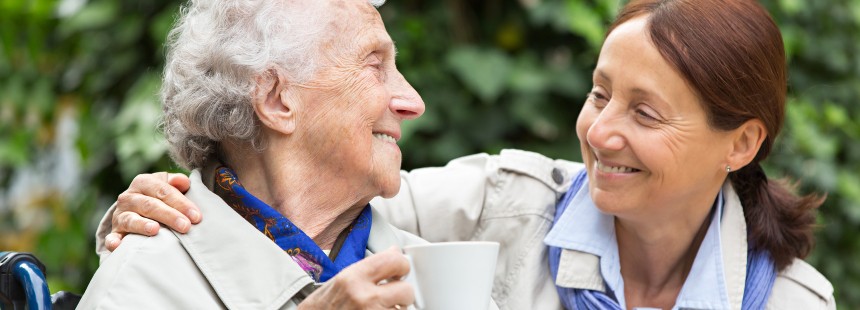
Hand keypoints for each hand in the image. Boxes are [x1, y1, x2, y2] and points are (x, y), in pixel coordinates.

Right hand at [105, 172, 199, 250]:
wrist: (134, 207)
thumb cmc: (159, 197)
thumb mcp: (166, 185)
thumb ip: (176, 182)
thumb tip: (184, 181)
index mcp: (144, 182)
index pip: (163, 191)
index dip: (181, 203)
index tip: (196, 216)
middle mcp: (129, 197)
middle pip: (150, 205)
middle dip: (170, 216)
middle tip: (186, 226)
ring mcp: (120, 215)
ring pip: (132, 219)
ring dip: (143, 225)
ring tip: (156, 230)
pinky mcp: (115, 232)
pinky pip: (112, 237)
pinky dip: (114, 241)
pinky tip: (118, 246)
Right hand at [299, 247, 414, 308]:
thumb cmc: (321, 308)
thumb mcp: (340, 281)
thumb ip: (368, 267)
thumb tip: (394, 253)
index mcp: (352, 278)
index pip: (394, 261)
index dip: (402, 265)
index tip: (400, 270)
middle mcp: (363, 298)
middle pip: (406, 290)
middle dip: (403, 293)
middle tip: (394, 295)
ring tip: (380, 308)